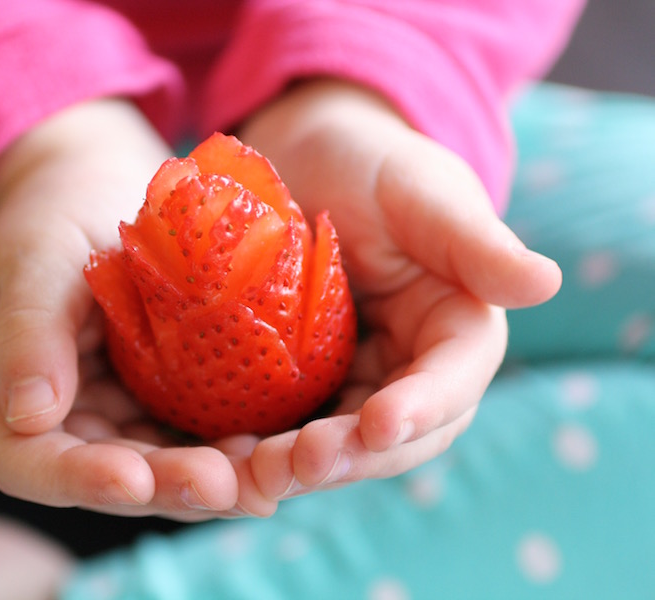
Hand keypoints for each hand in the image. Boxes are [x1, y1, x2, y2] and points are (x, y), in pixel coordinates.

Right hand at [0, 99, 276, 518]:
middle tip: (227, 486)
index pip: (28, 462)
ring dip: (211, 482)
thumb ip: (27, 328)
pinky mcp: (159, 401)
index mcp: (2, 395)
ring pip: (159, 470)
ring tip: (263, 476)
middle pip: (107, 480)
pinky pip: (192, 437)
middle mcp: (59, 421)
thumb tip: (27, 414)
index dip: (80, 479)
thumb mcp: (33, 253)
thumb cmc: (55, 211)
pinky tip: (271, 447)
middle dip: (167, 488)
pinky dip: (228, 448)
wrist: (99, 190)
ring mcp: (114, 416)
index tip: (135, 479)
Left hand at [237, 79, 562, 499]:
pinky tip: (229, 453)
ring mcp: (356, 380)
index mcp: (457, 328)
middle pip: (396, 433)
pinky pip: (292, 423)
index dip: (422, 408)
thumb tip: (547, 282)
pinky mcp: (306, 382)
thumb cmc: (371, 162)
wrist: (303, 160)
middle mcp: (412, 367)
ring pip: (342, 442)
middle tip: (300, 464)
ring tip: (256, 472)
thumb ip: (475, 242)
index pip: (452, 380)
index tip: (380, 423)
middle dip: (354, 455)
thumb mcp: (421, 191)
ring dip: (304, 465)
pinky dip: (266, 445)